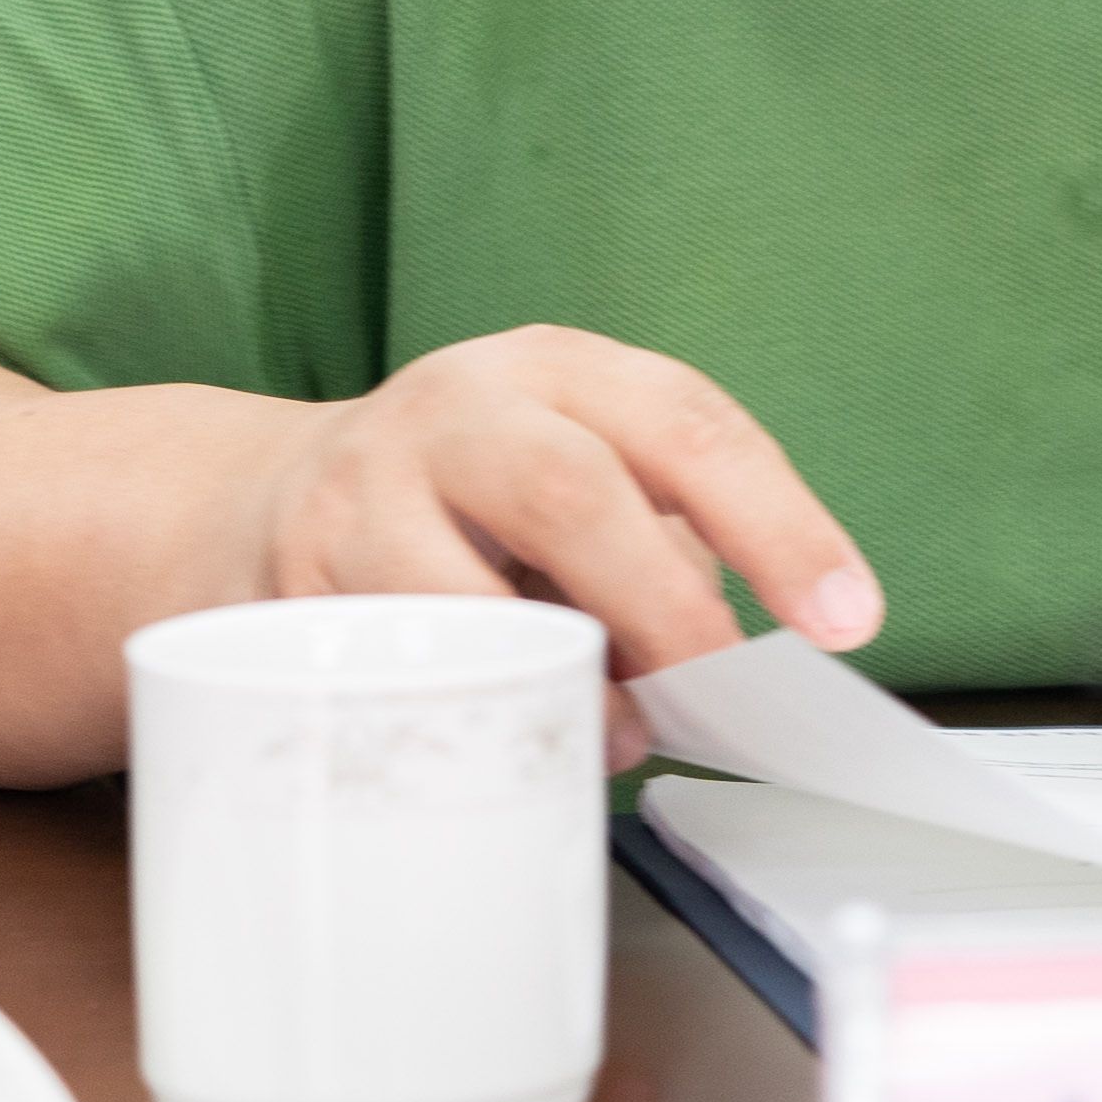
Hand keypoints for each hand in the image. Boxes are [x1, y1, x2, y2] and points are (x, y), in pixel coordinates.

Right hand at [248, 326, 879, 760]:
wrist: (254, 505)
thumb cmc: (464, 508)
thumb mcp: (571, 478)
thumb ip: (657, 549)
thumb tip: (729, 664)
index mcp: (556, 368)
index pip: (686, 423)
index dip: (777, 522)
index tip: (847, 619)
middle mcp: (458, 406)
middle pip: (575, 490)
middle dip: (667, 609)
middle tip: (723, 693)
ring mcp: (364, 487)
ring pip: (474, 588)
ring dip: (564, 681)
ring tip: (616, 734)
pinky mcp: (296, 580)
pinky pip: (402, 665)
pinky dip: (475, 710)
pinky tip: (508, 730)